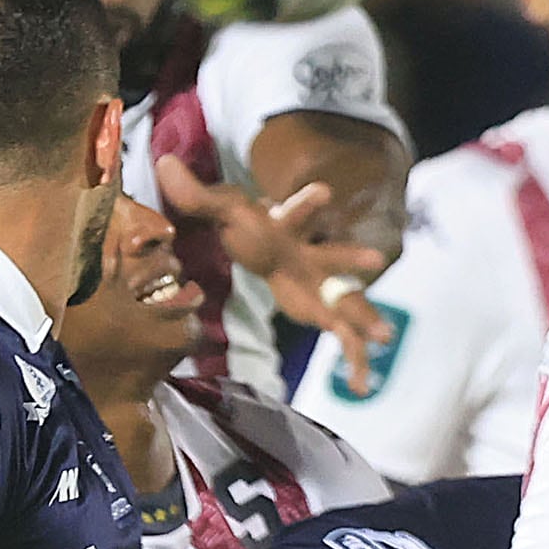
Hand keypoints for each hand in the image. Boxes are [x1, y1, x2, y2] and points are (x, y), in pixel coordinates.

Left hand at [154, 159, 392, 385]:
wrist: (264, 238)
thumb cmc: (245, 222)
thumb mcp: (218, 208)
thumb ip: (193, 192)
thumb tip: (164, 162)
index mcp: (286, 228)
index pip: (294, 213)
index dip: (306, 203)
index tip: (323, 191)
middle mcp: (309, 255)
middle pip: (332, 256)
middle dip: (350, 258)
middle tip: (376, 258)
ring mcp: (319, 284)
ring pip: (347, 301)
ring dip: (365, 317)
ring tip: (384, 338)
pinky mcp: (319, 308)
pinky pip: (342, 334)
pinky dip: (353, 359)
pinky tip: (360, 386)